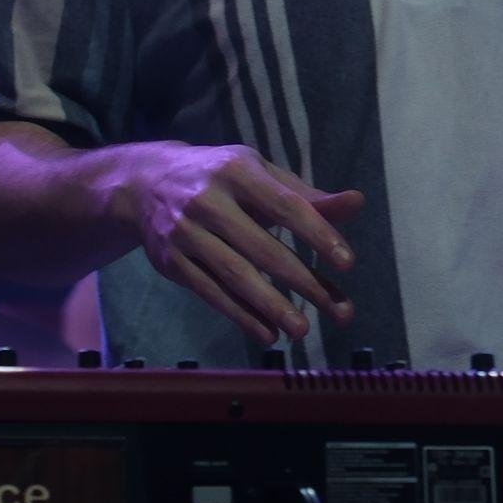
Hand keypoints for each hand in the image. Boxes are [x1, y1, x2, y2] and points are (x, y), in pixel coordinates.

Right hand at [110, 143, 363, 344]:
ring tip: (303, 329)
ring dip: (272, 306)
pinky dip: (241, 314)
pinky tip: (268, 332)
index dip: (318, 235)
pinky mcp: (171, 261)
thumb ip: (308, 196)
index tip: (348, 263)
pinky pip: (210, 292)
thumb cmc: (222, 179)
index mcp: (237, 171)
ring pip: (234, 275)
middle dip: (305, 282)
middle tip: (340, 312)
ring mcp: (185, 232)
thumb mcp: (261, 175)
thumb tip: (357, 203)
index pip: (285, 206)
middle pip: (263, 248)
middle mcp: (208, 200)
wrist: (145, 182)